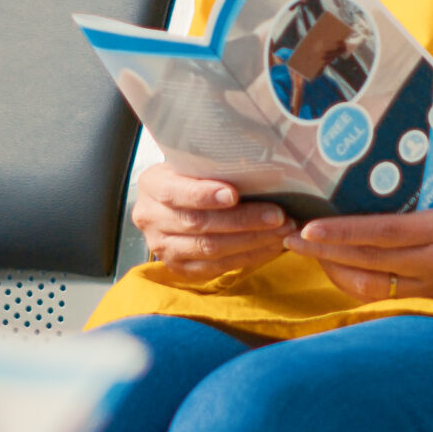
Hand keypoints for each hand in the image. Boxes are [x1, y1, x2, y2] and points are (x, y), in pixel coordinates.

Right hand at [129, 164, 294, 285]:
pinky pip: (216, 267)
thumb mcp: (191, 163)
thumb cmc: (190, 178)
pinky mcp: (179, 268)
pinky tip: (270, 247)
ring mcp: (163, 247)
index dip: (205, 195)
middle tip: (278, 215)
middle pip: (199, 223)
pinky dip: (248, 257)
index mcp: (152, 185)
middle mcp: (151, 218)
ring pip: (210, 248)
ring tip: (281, 231)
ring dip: (251, 240)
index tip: (235, 194)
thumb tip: (259, 167)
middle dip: (243, 220)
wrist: (173, 204)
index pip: (176, 192)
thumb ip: (212, 167)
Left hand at [284, 199, 432, 301]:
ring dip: (335, 270)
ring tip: (308, 252)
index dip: (343, 233)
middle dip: (325, 252)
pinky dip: (357, 283)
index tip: (309, 228)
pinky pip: (387, 296)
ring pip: (373, 285)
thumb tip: (367, 189)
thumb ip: (416, 200)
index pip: (384, 233)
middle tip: (292, 240)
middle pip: (370, 262)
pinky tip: (337, 269)